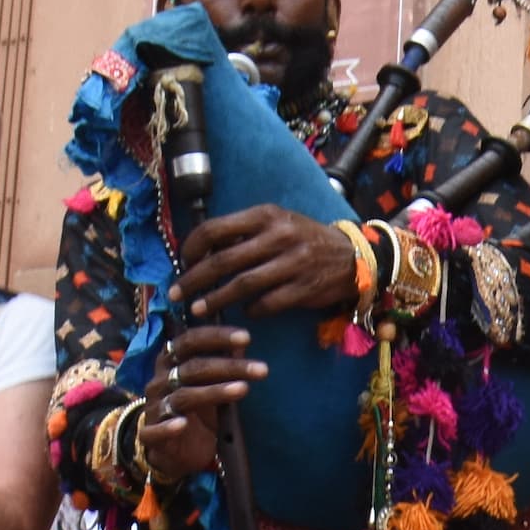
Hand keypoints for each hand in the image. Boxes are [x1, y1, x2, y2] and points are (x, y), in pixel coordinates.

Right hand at [138, 326, 260, 485]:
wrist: (175, 450)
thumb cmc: (196, 410)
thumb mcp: (211, 384)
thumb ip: (223, 363)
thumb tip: (242, 342)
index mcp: (171, 362)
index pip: (190, 341)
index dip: (216, 337)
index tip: (247, 337)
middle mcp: (160, 381)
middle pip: (192, 368)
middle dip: (228, 366)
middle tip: (261, 369)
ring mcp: (154, 408)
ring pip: (183, 397)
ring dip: (214, 392)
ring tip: (243, 390)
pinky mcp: (150, 436)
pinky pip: (155, 430)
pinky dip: (167, 427)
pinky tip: (183, 424)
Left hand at [179, 208, 354, 318]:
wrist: (353, 257)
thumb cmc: (304, 240)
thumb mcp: (277, 224)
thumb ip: (244, 234)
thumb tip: (202, 251)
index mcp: (266, 215)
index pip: (216, 229)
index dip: (192, 248)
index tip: (182, 262)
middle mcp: (279, 236)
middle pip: (224, 261)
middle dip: (194, 279)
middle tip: (176, 292)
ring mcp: (293, 263)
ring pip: (242, 285)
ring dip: (215, 300)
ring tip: (197, 310)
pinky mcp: (304, 289)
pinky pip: (266, 304)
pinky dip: (250, 311)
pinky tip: (243, 314)